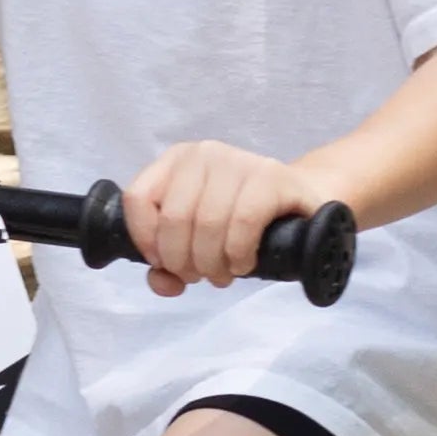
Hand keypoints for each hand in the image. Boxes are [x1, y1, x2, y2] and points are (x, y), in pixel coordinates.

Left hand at [121, 143, 317, 298]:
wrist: (299, 205)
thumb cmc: (241, 223)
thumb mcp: (197, 239)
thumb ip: (168, 264)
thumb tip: (162, 282)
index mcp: (177, 160)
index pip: (138, 199)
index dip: (146, 241)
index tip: (165, 264)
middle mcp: (205, 153)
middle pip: (173, 218)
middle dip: (184, 262)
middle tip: (201, 276)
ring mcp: (240, 160)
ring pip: (207, 223)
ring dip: (212, 264)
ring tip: (222, 275)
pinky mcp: (272, 177)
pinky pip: (243, 222)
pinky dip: (239, 254)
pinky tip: (243, 263)